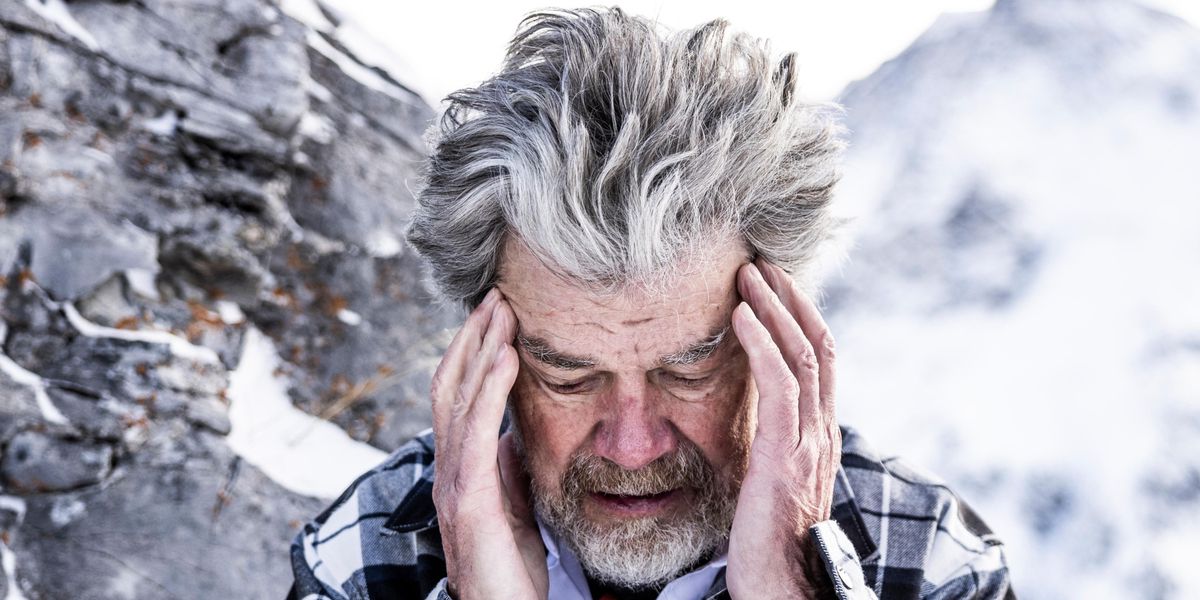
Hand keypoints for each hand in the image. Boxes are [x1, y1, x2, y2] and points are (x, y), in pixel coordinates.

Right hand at [430, 288, 547, 599]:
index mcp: (461, 468)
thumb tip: (514, 431)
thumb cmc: (513, 568)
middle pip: (451, 387)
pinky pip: (476, 434)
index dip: (473, 353)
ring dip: (481, 350)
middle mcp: (449, 470)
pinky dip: (489, 389)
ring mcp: (454, 484)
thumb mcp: (514, 504)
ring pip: (459, 400)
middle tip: (496, 294)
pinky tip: (506, 357)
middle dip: (473, 338)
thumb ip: (509, 467)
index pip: (459, 397)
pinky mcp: (468, 501)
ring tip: (502, 311)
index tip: (496, 314)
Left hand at [726, 259, 841, 598]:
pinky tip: (739, 316)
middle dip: (791, 299)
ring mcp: (808, 443)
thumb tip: (751, 425)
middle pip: (818, 347)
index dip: (800, 319)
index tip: (773, 287)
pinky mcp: (786, 456)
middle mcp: (821, 434)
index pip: (819, 363)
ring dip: (773, 308)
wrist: (784, 592)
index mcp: (817, 438)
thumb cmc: (768, 547)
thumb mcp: (771, 485)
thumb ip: (771, 450)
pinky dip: (760, 344)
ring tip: (747, 274)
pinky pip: (780, 387)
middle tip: (762, 263)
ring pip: (802, 356)